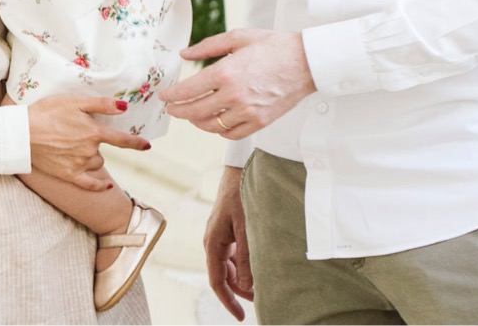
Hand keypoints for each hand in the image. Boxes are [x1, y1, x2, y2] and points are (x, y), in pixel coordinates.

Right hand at [25, 95, 149, 189]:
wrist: (23, 133)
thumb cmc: (48, 112)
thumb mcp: (75, 101)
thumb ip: (102, 105)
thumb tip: (124, 107)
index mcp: (94, 133)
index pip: (122, 140)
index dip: (136, 143)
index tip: (147, 146)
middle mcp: (89, 151)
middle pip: (103, 152)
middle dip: (97, 144)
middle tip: (78, 134)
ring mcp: (79, 165)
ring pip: (96, 164)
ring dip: (92, 158)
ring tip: (73, 147)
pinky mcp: (68, 175)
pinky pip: (89, 184)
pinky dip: (98, 185)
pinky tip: (106, 185)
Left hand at [160, 29, 315, 138]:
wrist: (306, 61)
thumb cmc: (273, 46)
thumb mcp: (238, 37)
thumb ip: (207, 46)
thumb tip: (184, 54)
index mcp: (227, 72)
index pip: (189, 90)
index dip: (172, 95)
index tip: (165, 96)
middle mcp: (234, 94)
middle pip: (195, 111)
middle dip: (178, 111)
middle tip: (171, 108)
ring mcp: (248, 111)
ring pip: (211, 125)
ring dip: (196, 121)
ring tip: (191, 115)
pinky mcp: (260, 122)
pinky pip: (231, 133)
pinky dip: (218, 130)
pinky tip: (214, 122)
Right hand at [205, 167, 254, 320]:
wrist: (240, 167)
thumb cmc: (241, 194)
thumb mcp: (247, 228)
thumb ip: (247, 257)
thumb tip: (248, 286)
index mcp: (213, 243)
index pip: (218, 282)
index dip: (229, 301)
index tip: (241, 316)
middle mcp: (214, 242)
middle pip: (224, 276)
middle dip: (240, 291)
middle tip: (261, 299)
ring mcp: (221, 236)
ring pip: (230, 266)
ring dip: (244, 278)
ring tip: (263, 284)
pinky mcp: (228, 229)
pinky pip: (234, 254)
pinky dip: (245, 264)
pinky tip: (259, 265)